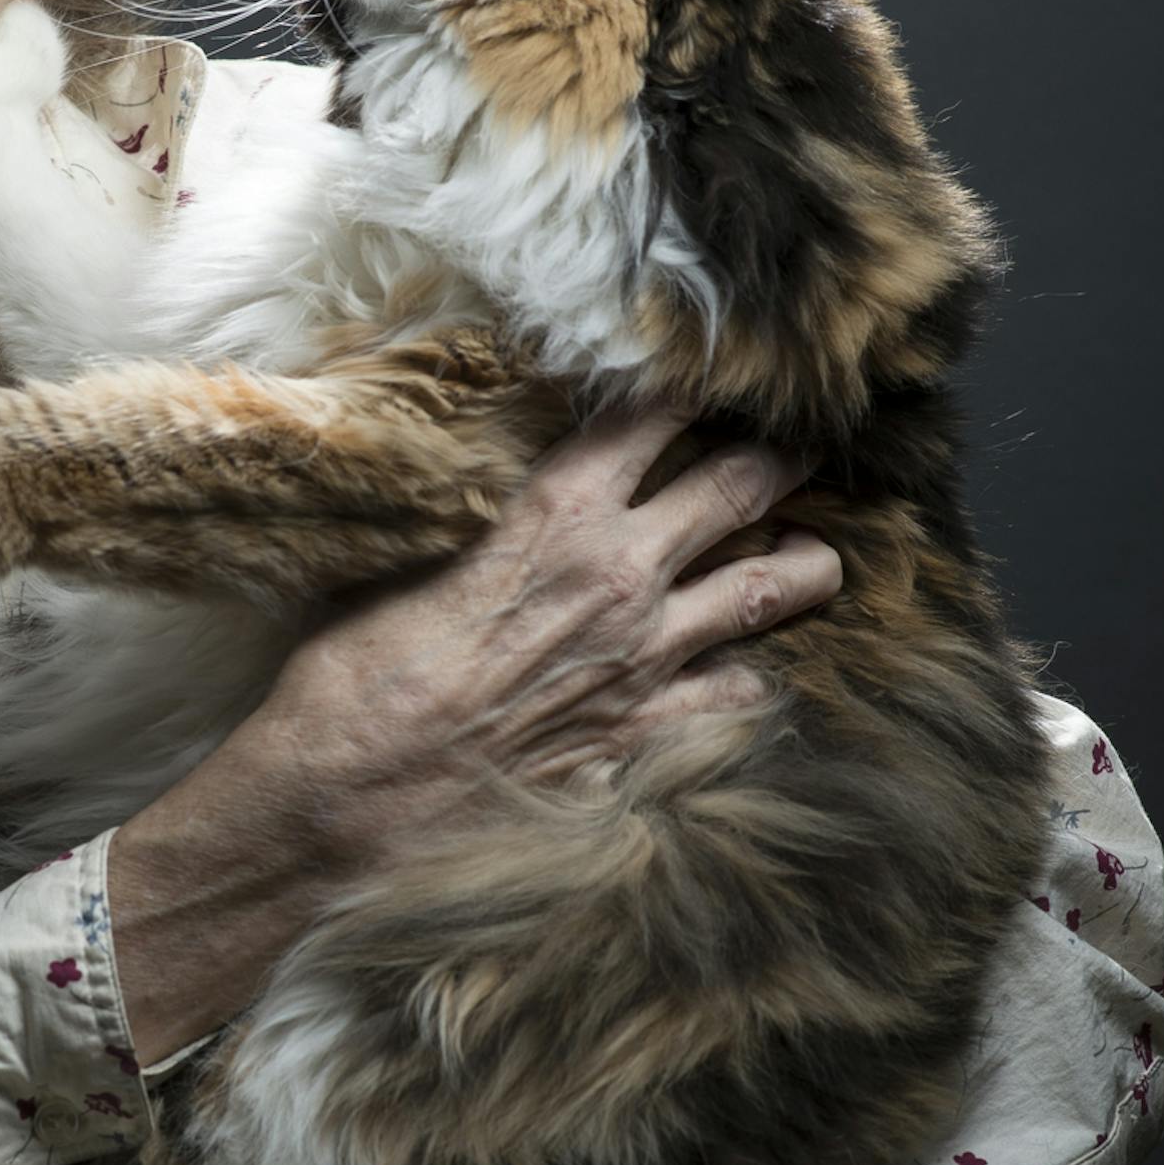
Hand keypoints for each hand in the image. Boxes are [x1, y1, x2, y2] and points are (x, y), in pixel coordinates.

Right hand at [276, 405, 839, 860]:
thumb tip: (461, 484)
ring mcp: (648, 655)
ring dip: (806, 559)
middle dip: (779, 454)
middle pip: (742, 483)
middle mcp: (621, 572)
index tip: (707, 373)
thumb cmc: (355, 671)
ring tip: (811, 549)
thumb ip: (465, 514)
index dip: (690, 383)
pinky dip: (751, 674)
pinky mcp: (648, 730)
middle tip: (796, 444)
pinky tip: (746, 667)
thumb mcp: (403, 559)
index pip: (652, 415)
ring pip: (775, 586)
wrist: (352, 791)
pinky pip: (740, 691)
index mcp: (556, 512)